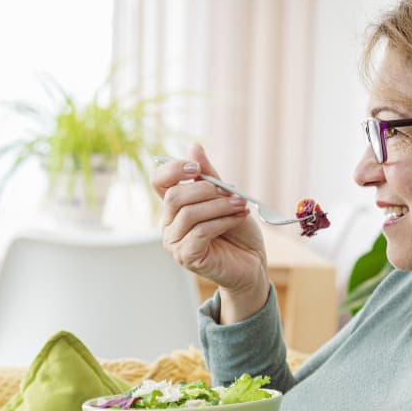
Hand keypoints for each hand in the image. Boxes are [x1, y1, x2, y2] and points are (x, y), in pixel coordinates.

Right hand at [151, 143, 268, 319]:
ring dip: (219, 206)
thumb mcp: (226, 198)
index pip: (159, 181)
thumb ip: (209, 176)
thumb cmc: (237, 231)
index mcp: (174, 206)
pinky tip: (238, 218)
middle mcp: (169, 223)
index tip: (197, 168)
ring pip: (189, 214)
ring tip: (241, 205)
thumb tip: (194, 147)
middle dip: (206, 190)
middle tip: (232, 192)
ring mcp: (174, 242)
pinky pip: (200, 232)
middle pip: (175, 196)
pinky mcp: (186, 257)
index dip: (173, 169)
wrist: (251, 263)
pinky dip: (222, 222)